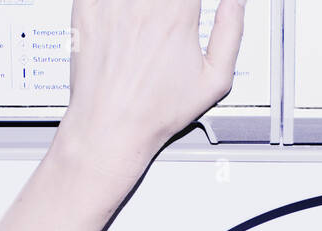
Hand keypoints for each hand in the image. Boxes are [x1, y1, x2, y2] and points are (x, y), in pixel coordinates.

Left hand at [57, 0, 246, 176]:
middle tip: (168, 13)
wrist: (111, 128)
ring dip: (139, 2)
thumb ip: (230, 33)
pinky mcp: (86, 10)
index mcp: (177, 14)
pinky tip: (121, 11)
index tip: (189, 7)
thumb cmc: (156, 112)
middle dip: (168, 2)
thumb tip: (236, 1)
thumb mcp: (214, 80)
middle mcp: (142, 3)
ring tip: (145, 15)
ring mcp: (110, 4)